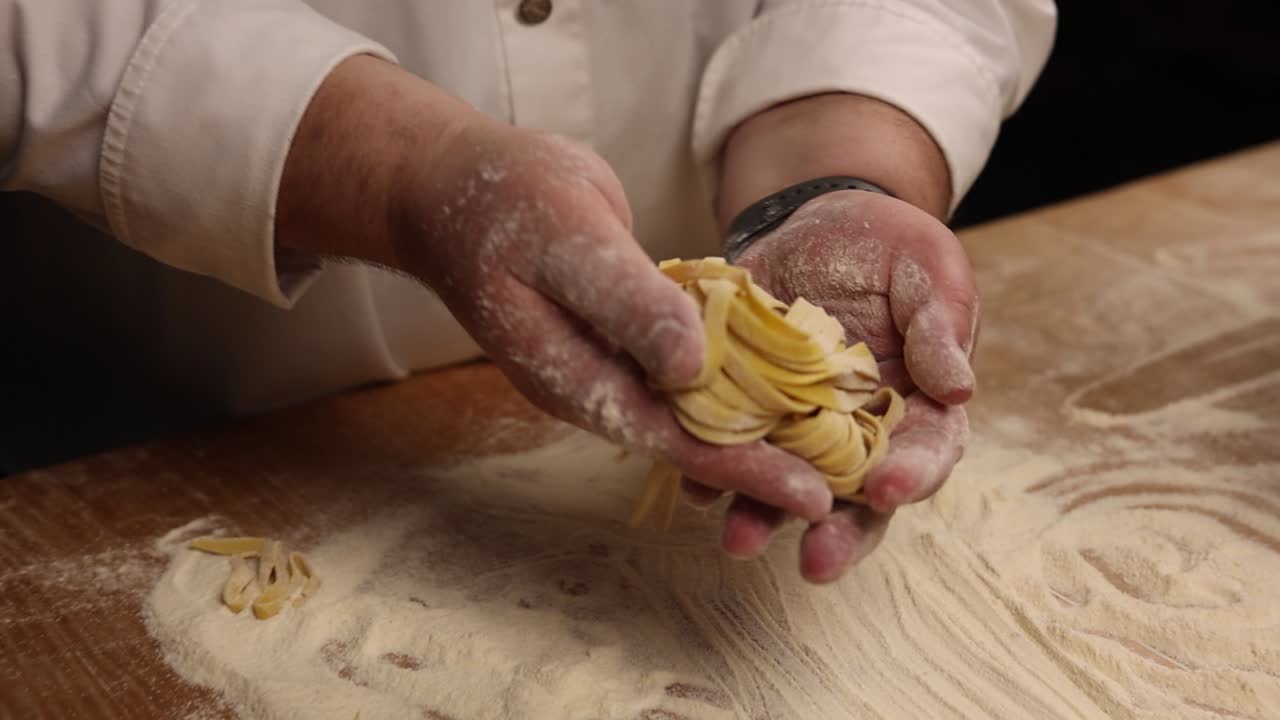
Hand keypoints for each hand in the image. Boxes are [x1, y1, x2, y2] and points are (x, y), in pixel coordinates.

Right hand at [388, 119, 835, 521]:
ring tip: (827, 447)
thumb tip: (693, 367)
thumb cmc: (503, 206)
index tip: (815, 493)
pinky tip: (778, 383)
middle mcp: (596, 384)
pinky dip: (730, 380)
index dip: (747, 467)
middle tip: (846, 484)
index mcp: (577, 379)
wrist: (457, 186)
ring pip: (689, 410)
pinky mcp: (620, 333)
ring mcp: (606, 361)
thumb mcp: (569, 242)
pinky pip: (681, 370)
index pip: (674, 439)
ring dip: (751, 429)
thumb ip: (628, 304)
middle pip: (689, 438)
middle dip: (763, 462)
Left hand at [685, 189, 976, 581]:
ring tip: (736, 537)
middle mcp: (859, 435)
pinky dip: (708, 466)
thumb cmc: (892, 248)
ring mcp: (798, 427)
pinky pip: (727, 445)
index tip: (886, 490)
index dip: (910, 477)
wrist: (818, 223)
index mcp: (919, 409)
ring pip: (786, 484)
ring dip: (762, 514)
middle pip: (854, 499)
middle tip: (816, 564)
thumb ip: (942, 325)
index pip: (926, 454)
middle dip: (836, 534)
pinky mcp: (746, 406)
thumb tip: (960, 388)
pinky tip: (692, 481)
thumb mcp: (929, 270)